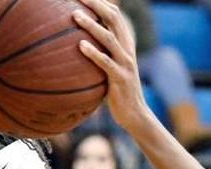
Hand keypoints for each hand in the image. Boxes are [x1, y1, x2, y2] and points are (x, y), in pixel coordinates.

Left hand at [74, 0, 153, 133]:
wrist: (135, 115)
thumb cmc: (118, 92)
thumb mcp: (110, 69)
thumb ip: (100, 56)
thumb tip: (77, 48)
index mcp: (125, 44)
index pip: (115, 16)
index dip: (101, 3)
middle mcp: (127, 50)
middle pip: (114, 19)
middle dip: (97, 5)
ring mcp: (125, 64)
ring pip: (109, 38)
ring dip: (92, 25)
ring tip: (75, 15)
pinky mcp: (120, 79)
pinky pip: (106, 63)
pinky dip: (93, 53)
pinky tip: (80, 45)